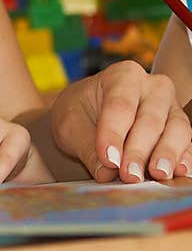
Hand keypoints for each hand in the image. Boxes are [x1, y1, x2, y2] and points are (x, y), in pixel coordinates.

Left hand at [51, 60, 191, 182]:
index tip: (108, 158)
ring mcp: (170, 107)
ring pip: (177, 130)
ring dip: (166, 155)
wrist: (89, 115)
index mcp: (122, 75)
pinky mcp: (179, 129)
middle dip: (139, 150)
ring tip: (156, 175)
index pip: (120, 105)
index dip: (114, 133)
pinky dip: (183, 159)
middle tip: (129, 175)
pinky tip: (177, 174)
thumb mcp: (70, 126)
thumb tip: (106, 172)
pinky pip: (187, 144)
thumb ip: (87, 147)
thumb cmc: (79, 113)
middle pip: (150, 119)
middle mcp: (153, 86)